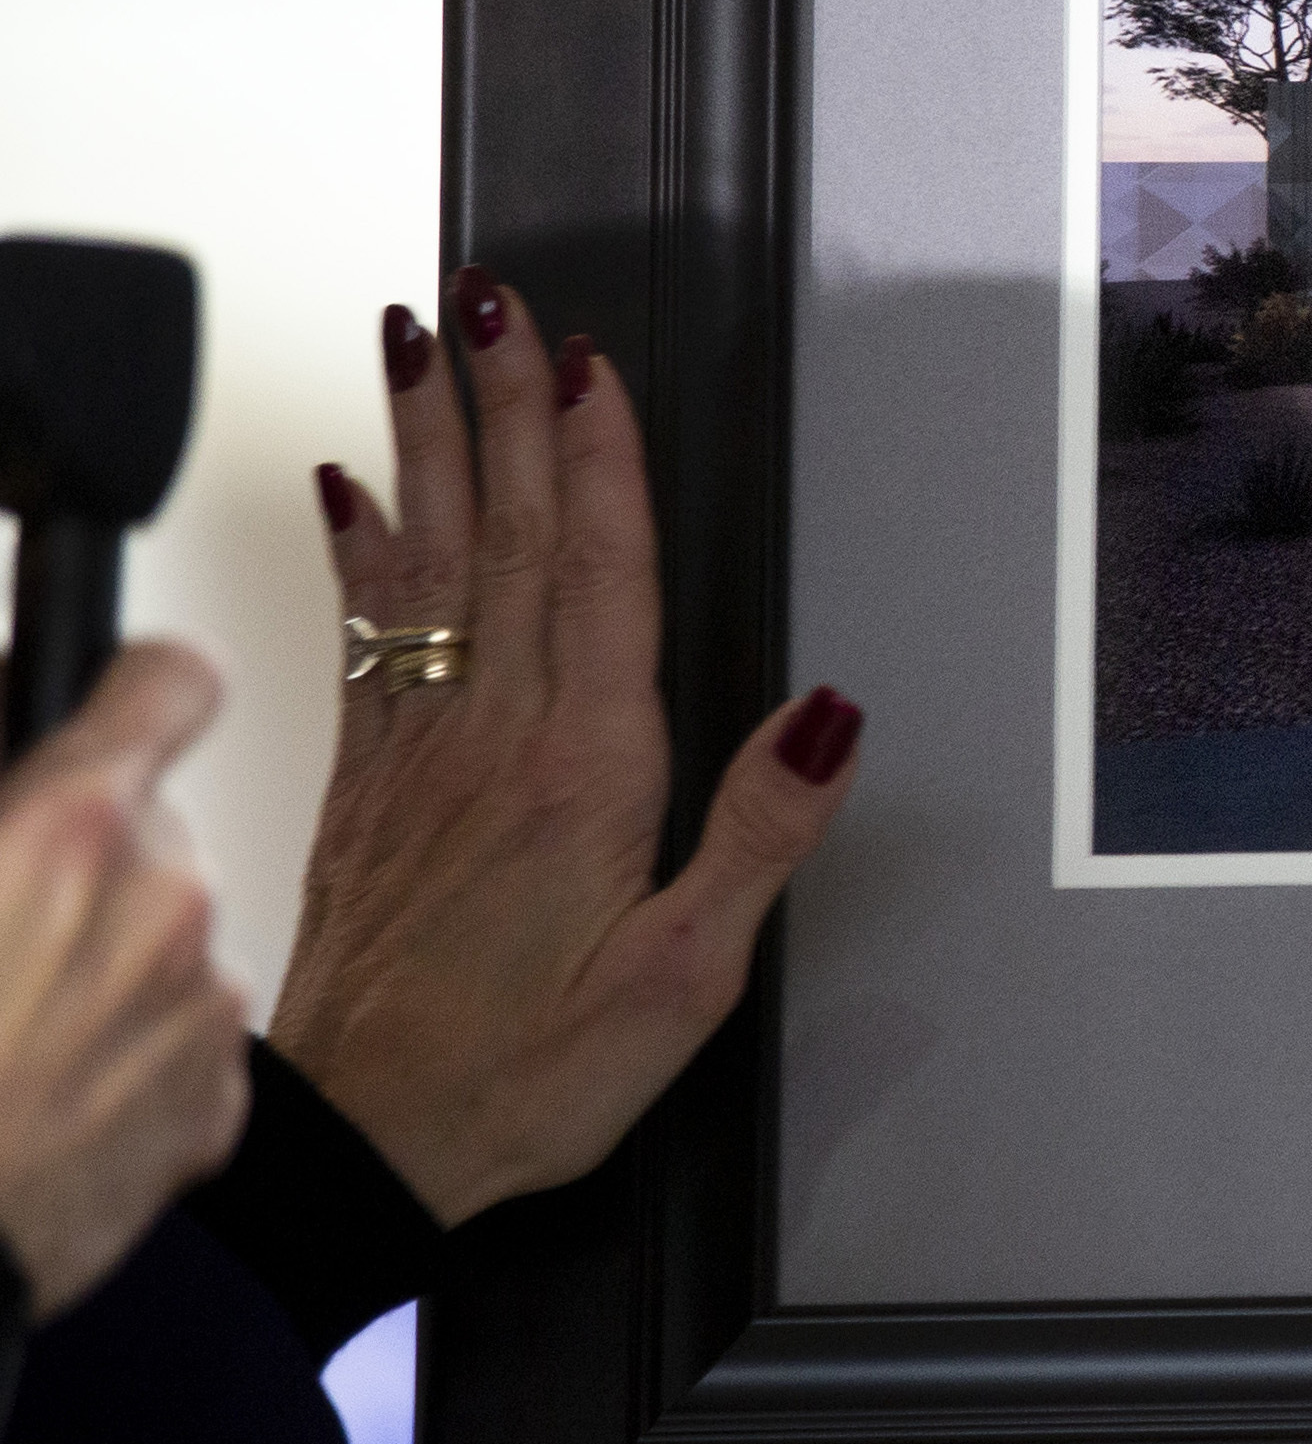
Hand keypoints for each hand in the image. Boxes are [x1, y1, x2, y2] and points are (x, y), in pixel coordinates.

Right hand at [0, 642, 251, 1313]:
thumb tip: (15, 719)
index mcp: (70, 833)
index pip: (171, 682)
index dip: (133, 686)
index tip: (108, 699)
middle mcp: (167, 904)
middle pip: (151, 829)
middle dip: (79, 858)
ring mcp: (203, 1009)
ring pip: (165, 936)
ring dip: (101, 957)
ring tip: (1, 1026)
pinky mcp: (214, 1106)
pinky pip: (178, 1038)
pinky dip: (122, 1049)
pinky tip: (39, 1092)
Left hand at [275, 268, 865, 1224]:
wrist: (363, 1144)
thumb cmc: (522, 1074)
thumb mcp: (683, 979)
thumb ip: (757, 836)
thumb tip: (827, 716)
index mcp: (581, 772)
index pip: (596, 577)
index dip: (598, 464)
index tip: (589, 364)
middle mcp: (491, 741)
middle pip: (505, 537)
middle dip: (501, 406)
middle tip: (492, 299)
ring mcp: (420, 754)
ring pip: (428, 561)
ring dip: (428, 442)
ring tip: (421, 343)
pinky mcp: (372, 785)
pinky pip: (369, 632)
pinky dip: (363, 547)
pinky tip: (353, 488)